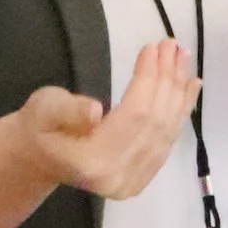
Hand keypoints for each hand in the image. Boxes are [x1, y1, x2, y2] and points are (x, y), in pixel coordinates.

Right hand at [17, 42, 198, 201]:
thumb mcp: (42, 109)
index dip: (147, 79)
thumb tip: (96, 111)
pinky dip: (180, 111)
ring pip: (166, 131)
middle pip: (154, 123)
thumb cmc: (38, 127)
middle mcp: (119, 178)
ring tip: (183, 58)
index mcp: (93, 163)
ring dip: (178, 92)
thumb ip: (67, 110)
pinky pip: (167, 141)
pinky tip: (189, 87)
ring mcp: (132, 183)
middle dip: (167, 80)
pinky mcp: (140, 179)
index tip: (152, 47)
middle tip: (172, 45)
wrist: (37, 158)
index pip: (133, 115)